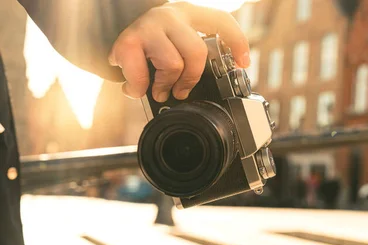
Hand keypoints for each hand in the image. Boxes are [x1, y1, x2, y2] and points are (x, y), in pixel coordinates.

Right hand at [108, 1, 249, 101]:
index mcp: (189, 13)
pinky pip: (143, 75)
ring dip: (165, 85)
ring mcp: (150, 25)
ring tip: (159, 90)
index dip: (237, 42)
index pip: (221, 21)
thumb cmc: (150, 48)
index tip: (242, 63)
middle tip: (180, 91)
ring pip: (173, 64)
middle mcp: (171, 14)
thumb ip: (192, 58)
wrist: (109, 36)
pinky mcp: (129, 39)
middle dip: (190, 79)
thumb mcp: (176, 44)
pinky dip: (140, 88)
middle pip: (197, 51)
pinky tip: (136, 88)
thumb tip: (203, 89)